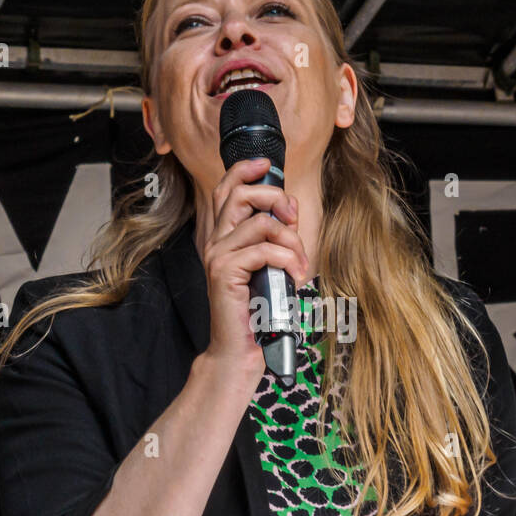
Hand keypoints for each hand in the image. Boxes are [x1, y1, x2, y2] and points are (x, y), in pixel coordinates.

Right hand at [199, 157, 309, 387]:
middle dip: (274, 197)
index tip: (268, 165)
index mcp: (223, 237)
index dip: (245, 170)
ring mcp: (217, 256)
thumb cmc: (257, 310)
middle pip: (239, 194)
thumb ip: (275, 236)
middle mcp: (215, 242)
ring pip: (260, 223)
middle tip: (293, 219)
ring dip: (291, 240)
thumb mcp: (270, 265)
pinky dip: (287, 259)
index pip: (225, 189)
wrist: (240, 350)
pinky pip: (265, 250)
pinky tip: (294, 276)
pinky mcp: (225, 272)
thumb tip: (289, 207)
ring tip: (300, 263)